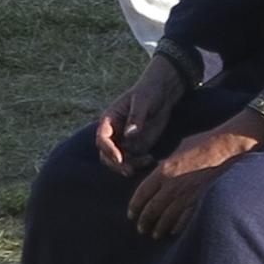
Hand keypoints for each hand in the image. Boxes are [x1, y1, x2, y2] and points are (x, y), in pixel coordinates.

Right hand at [96, 55, 186, 173]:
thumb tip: (129, 134)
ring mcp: (125, 142)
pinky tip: (152, 160)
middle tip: (130, 170)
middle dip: (116, 164)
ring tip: (147, 161)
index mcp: (109, 120)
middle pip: (106, 154)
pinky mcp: (137, 146)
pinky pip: (134, 160)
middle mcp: (114, 133)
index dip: (108, 150)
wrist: (162, 95)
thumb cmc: (148, 93)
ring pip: (119, 161)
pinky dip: (141, 163)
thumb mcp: (142, 101)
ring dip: (130, 165)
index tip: (119, 158)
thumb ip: (135, 117)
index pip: (102, 139)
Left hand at [126, 110, 263, 239]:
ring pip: (166, 219)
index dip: (135, 206)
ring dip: (159, 228)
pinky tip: (174, 232)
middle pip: (151, 210)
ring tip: (156, 234)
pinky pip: (184, 222)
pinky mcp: (200, 203)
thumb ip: (168, 160)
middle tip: (141, 228)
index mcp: (164, 171)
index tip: (132, 214)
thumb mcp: (181, 147)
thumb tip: (159, 165)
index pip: (142, 193)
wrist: (229, 147)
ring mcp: (186, 197)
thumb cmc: (206, 143)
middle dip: (145, 221)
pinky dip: (177, 228)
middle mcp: (172, 186)